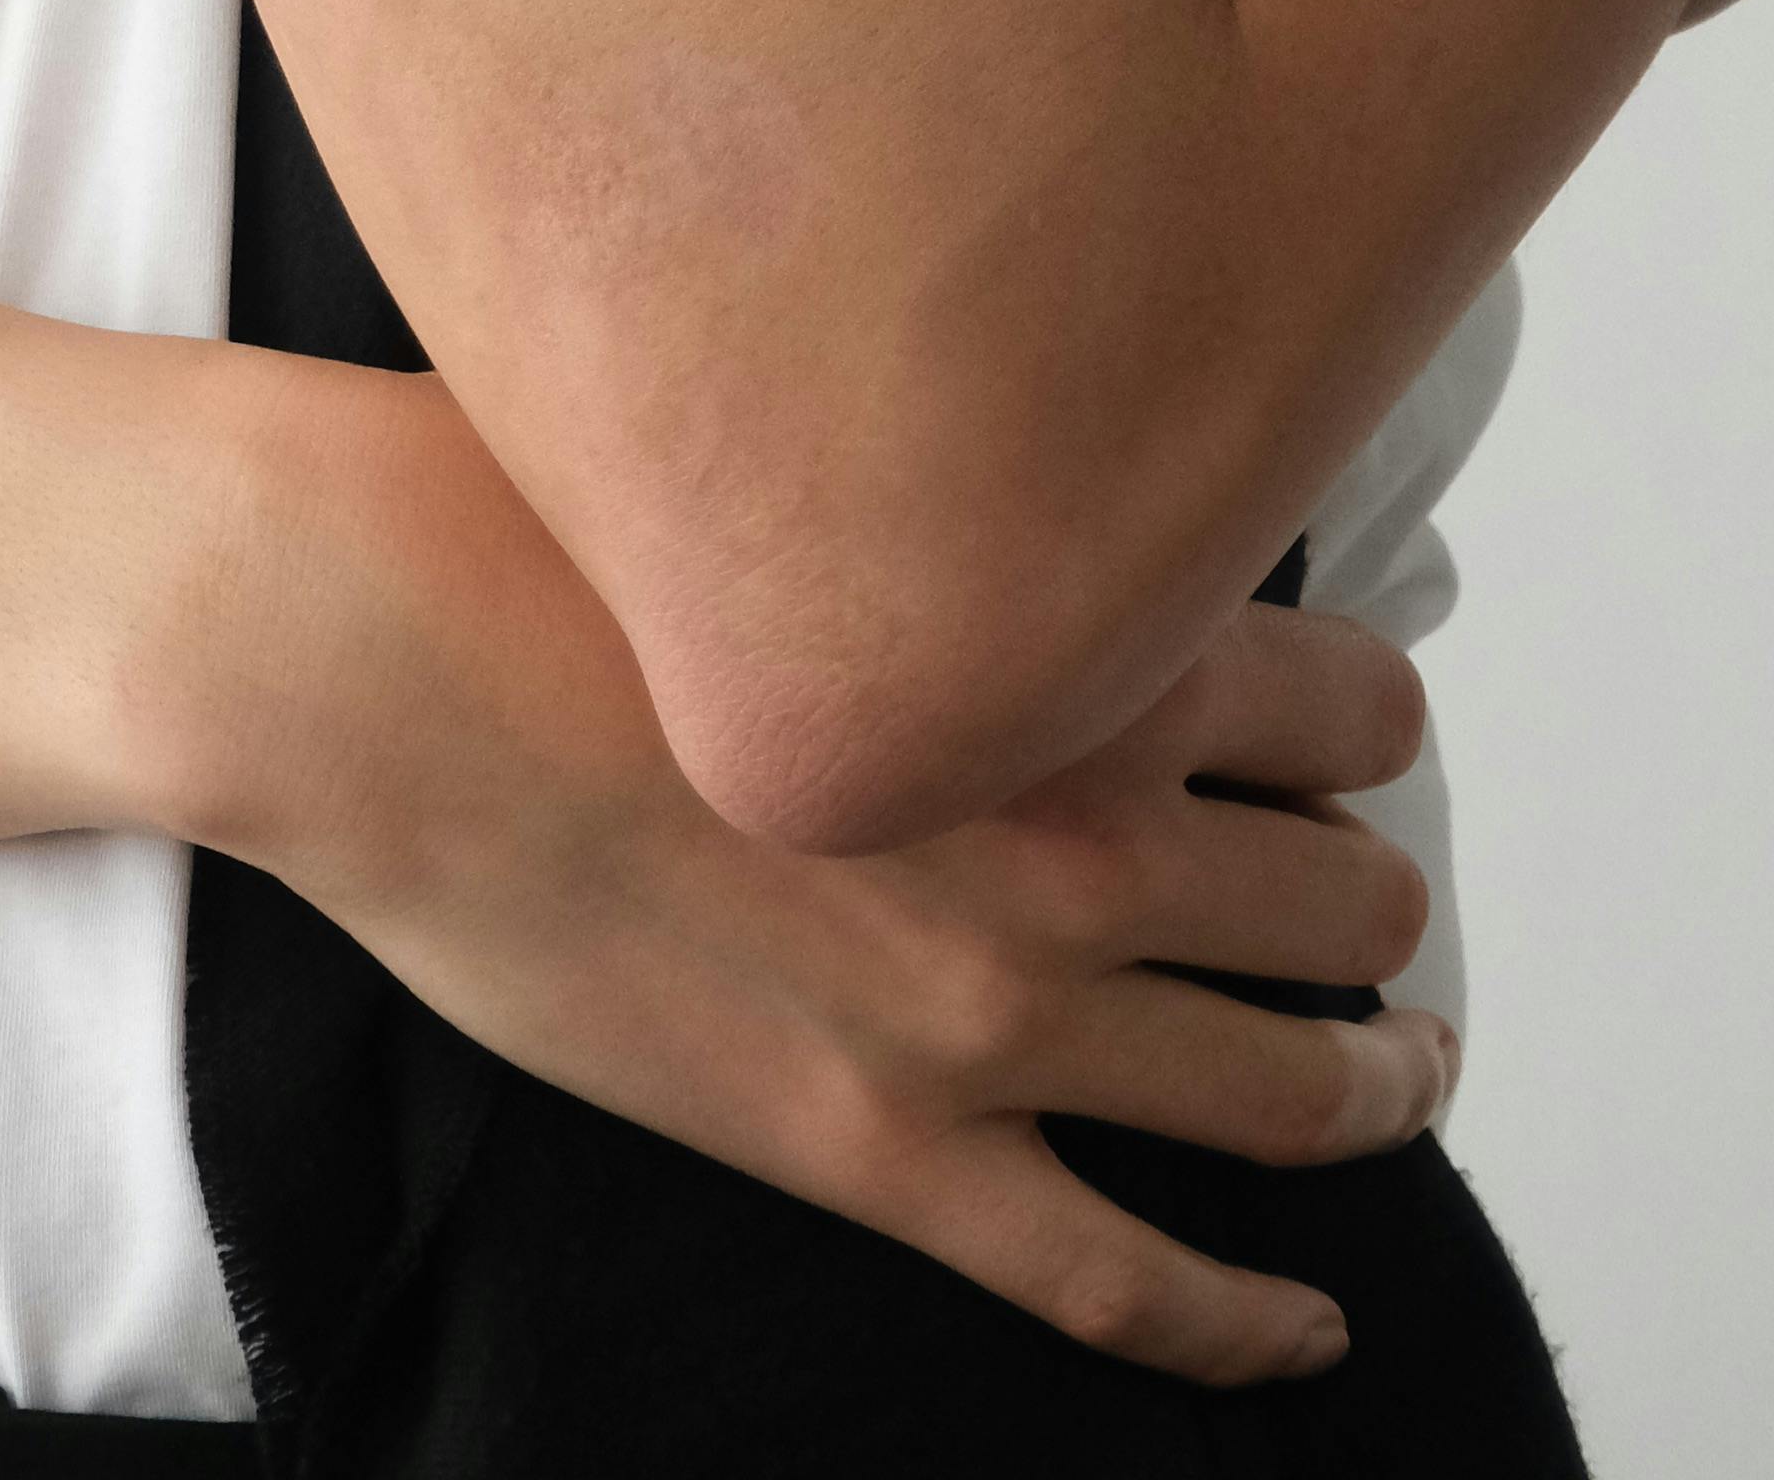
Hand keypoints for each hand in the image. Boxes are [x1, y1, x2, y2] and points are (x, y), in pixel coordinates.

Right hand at [196, 369, 1450, 1394]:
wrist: (376, 653)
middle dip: (1373, 904)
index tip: (1347, 739)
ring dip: (1377, 1084)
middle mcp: (1078, 834)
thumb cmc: (549, 520)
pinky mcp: (882, 1153)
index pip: (1345, 703)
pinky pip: (1127, 1287)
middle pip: (1346, 901)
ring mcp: (992, 1018)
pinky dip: (1251, 1323)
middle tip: (1364, 905)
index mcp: (1074, 645)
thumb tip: (1033, 489)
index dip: (1364, 725)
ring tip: (1397, 1073)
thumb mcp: (813, 449)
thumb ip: (966, 493)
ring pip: (1291, 1089)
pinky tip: (1309, 1324)